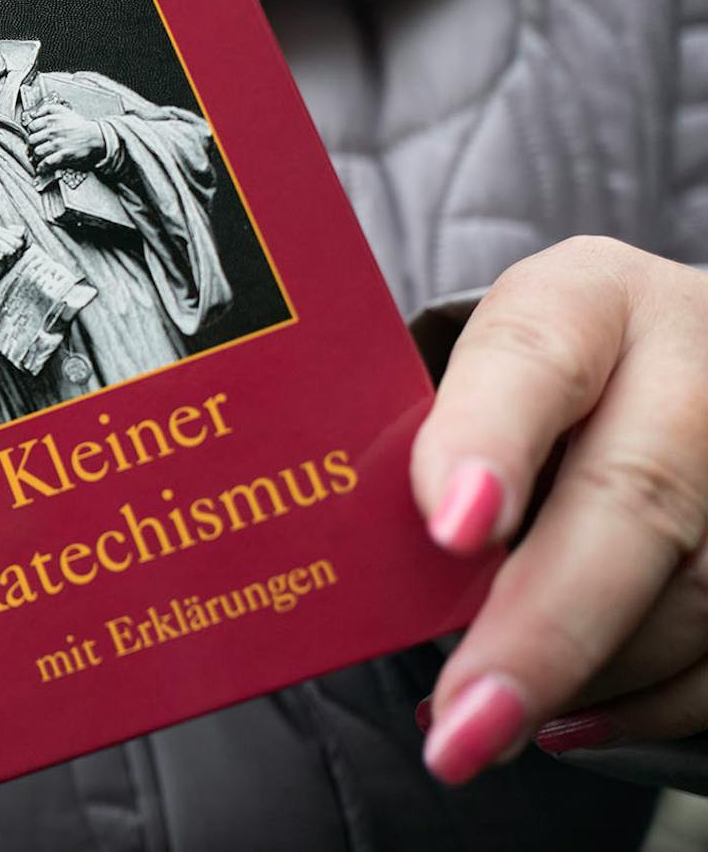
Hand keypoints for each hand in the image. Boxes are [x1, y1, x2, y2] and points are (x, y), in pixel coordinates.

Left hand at [26, 105, 104, 172]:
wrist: (94, 136)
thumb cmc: (78, 125)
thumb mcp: (63, 110)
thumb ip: (47, 109)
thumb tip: (34, 114)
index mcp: (51, 120)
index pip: (31, 126)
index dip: (32, 132)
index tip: (34, 136)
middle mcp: (52, 131)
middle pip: (32, 140)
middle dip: (32, 146)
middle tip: (34, 148)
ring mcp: (58, 144)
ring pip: (37, 152)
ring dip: (36, 156)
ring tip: (38, 158)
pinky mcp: (63, 155)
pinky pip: (47, 162)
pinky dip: (42, 167)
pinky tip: (42, 168)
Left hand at [411, 237, 707, 782]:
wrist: (662, 366)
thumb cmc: (529, 382)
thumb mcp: (481, 369)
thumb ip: (429, 437)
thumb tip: (349, 570)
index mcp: (588, 300)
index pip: (535, 355)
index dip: (493, 439)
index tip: (452, 529)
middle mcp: (691, 362)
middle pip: (637, 497)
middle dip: (543, 626)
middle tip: (464, 721)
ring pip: (696, 591)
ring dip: (580, 678)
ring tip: (479, 723)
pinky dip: (642, 702)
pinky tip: (564, 719)